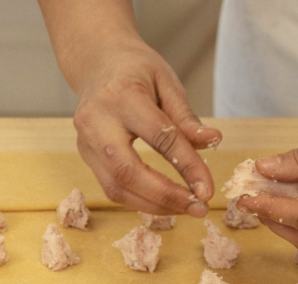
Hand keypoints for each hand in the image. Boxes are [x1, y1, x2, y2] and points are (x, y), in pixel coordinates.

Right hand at [72, 38, 220, 216]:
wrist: (96, 60)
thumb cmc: (135, 69)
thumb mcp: (167, 82)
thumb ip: (186, 117)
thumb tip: (213, 141)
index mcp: (121, 96)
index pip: (160, 138)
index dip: (187, 166)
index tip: (208, 189)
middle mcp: (96, 121)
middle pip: (128, 172)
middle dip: (166, 197)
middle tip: (198, 208)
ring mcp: (85, 141)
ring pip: (116, 188)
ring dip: (153, 205)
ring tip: (185, 208)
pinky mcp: (84, 155)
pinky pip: (111, 187)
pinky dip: (139, 200)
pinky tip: (163, 201)